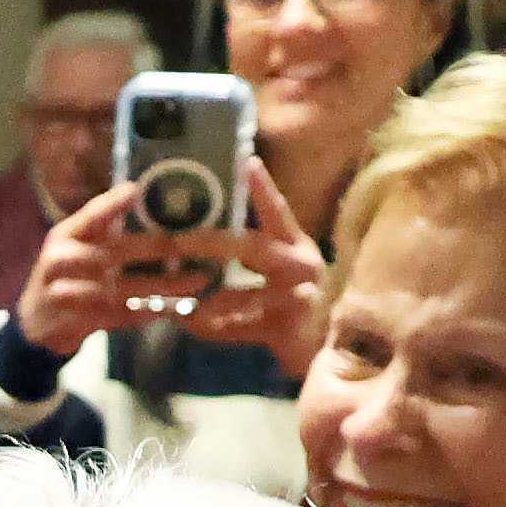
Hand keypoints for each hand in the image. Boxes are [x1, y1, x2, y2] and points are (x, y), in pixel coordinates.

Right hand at [13, 179, 188, 357]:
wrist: (36, 321)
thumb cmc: (67, 275)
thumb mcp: (76, 245)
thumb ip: (103, 226)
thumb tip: (137, 193)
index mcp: (65, 235)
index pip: (89, 216)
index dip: (111, 204)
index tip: (136, 191)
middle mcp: (61, 260)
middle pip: (112, 252)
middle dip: (154, 249)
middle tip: (188, 245)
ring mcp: (64, 293)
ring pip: (119, 289)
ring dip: (160, 287)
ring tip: (195, 282)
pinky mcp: (74, 321)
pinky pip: (117, 316)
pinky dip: (146, 313)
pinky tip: (172, 308)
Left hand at [182, 161, 331, 378]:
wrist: (326, 345)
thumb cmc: (296, 304)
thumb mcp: (278, 274)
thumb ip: (250, 256)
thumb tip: (200, 242)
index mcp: (295, 245)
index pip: (278, 210)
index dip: (262, 187)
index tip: (246, 161)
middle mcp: (301, 264)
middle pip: (254, 247)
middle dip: (214, 244)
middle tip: (179, 241)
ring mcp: (300, 294)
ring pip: (248, 294)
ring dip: (215, 301)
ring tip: (187, 306)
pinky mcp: (291, 325)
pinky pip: (246, 326)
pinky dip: (218, 329)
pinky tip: (194, 326)